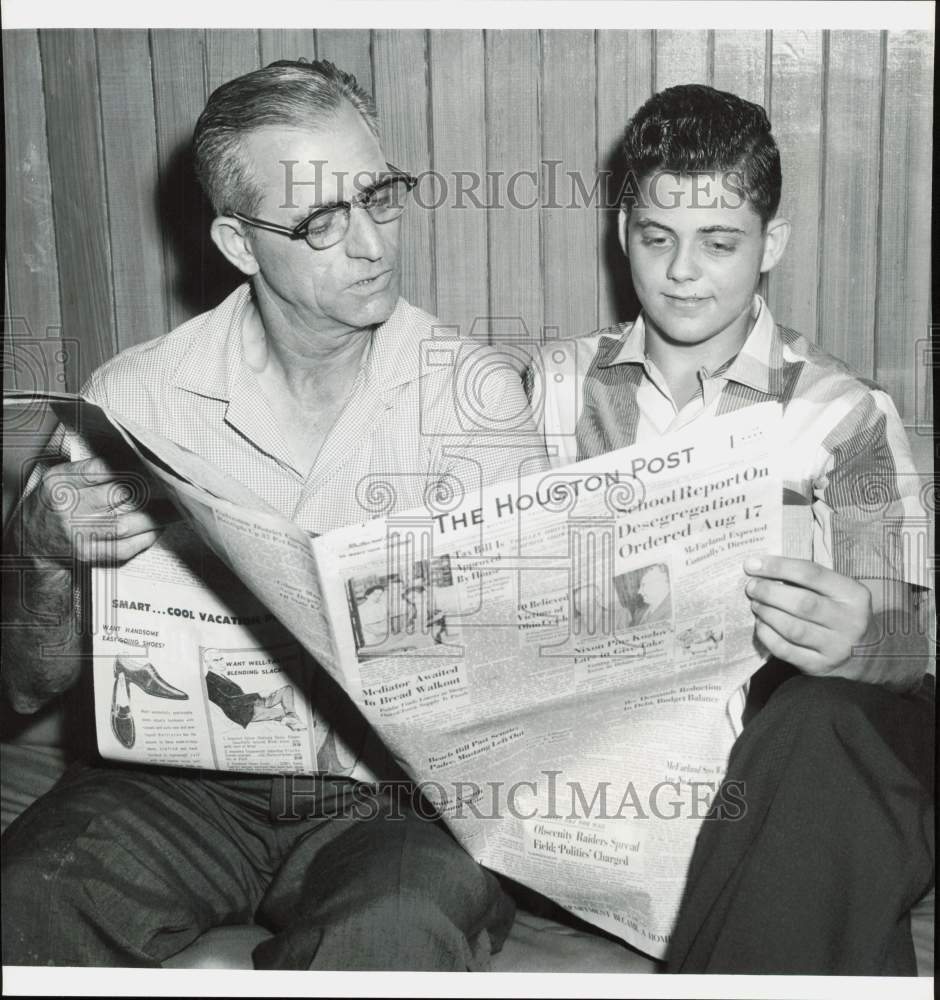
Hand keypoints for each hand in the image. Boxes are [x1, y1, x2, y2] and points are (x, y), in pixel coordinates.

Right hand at [19, 456, 165, 568]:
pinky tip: (158, 529)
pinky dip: (144, 539)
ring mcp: (76, 533)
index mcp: (61, 482)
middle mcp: (67, 507)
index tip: (156, 463)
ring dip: (156, 517)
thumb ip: (91, 468)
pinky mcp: (86, 554)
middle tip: (176, 485)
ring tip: (177, 509)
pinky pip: (122, 548)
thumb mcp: (61, 479)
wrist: (31, 541)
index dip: (133, 465)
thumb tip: (136, 458)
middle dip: (152, 489)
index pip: (100, 469)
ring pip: (125, 524)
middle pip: (118, 495)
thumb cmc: (54, 504)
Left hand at [743, 555, 874, 675]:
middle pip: (802, 603)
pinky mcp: (819, 665)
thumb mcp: (837, 591)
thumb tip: (762, 567)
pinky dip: (767, 635)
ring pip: (793, 628)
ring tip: (756, 604)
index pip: (811, 574)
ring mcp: (836, 647)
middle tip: (752, 587)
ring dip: (767, 613)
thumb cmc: (840, 612)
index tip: (753, 564)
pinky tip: (761, 624)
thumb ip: (807, 580)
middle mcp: (849, 622)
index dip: (778, 567)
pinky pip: (785, 650)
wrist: (867, 653)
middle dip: (769, 592)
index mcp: (854, 595)